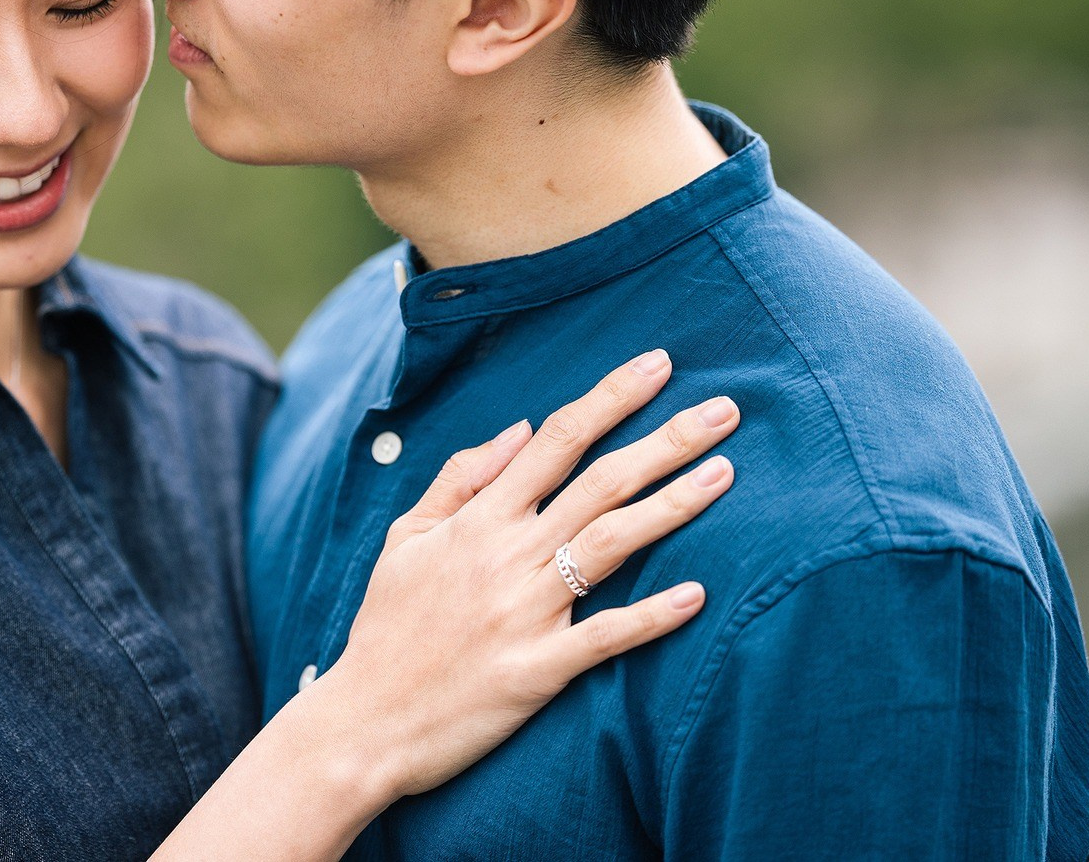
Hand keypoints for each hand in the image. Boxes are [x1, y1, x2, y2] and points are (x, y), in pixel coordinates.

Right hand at [304, 348, 736, 801]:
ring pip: (611, 544)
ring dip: (673, 506)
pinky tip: (698, 593)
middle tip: (724, 411)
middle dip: (665, 440)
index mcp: (479, 519)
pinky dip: (652, 616)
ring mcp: (524, 613)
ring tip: (724, 473)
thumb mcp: (407, 535)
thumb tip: (519, 430)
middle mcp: (506, 556)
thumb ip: (461, 477)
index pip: (556, 440)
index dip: (611, 398)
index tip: (659, 365)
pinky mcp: (536, 671)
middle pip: (600, 482)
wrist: (364, 722)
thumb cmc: (386, 625)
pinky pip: (604, 638)